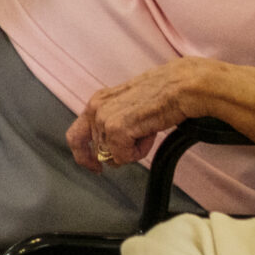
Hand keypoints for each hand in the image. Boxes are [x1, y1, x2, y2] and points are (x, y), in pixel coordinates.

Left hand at [66, 57, 222, 171]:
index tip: (96, 167)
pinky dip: (139, 152)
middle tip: (142, 138)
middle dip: (121, 152)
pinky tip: (149, 134)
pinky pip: (123, 157)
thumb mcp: (127, 108)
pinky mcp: (116, 128)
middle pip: (98, 150)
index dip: (83, 156)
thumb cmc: (161, 96)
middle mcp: (95, 108)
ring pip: (112, 155)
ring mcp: (104, 118)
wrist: (179, 87)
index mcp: (97, 102)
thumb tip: (109, 152)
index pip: (75, 136)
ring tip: (148, 130)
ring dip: (133, 150)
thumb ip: (113, 125)